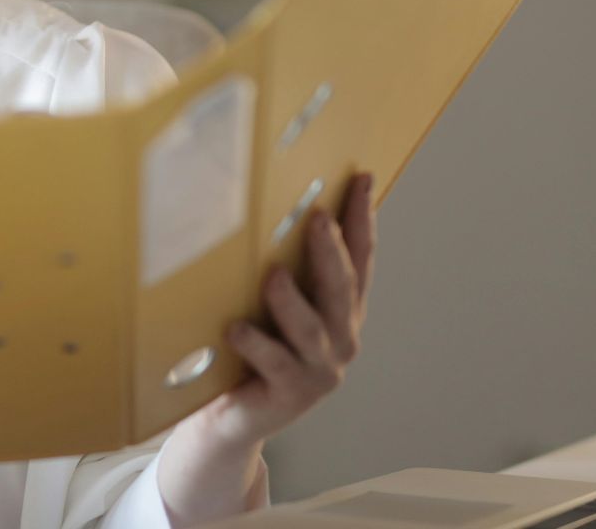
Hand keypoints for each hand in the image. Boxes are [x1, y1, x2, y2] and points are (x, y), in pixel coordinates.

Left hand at [209, 170, 376, 447]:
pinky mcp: (290, 395)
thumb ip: (285, 266)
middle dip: (332, 252)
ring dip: (292, 300)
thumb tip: (269, 204)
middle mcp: (339, 339)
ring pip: (311, 328)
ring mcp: (318, 370)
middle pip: (341, 289)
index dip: (362, 219)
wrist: (233, 416)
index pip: (360, 259)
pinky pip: (274, 363)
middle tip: (318, 218)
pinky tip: (236, 327)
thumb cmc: (252, 350)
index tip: (362, 179)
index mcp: (342, 312)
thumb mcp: (274, 305)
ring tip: (273, 275)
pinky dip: (257, 343)